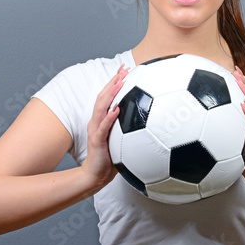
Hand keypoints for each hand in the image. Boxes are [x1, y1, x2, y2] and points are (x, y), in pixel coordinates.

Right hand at [80, 64, 129, 192]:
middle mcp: (97, 121)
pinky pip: (103, 127)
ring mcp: (95, 130)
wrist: (96, 175)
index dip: (115, 81)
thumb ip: (129, 126)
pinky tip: (117, 110)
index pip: (108, 96)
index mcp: (102, 119)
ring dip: (111, 94)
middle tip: (124, 70)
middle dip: (113, 81)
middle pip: (103, 96)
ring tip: (120, 82)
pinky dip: (109, 117)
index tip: (125, 69)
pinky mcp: (96, 141)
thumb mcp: (121, 138)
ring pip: (101, 107)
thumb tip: (149, 118)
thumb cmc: (110, 157)